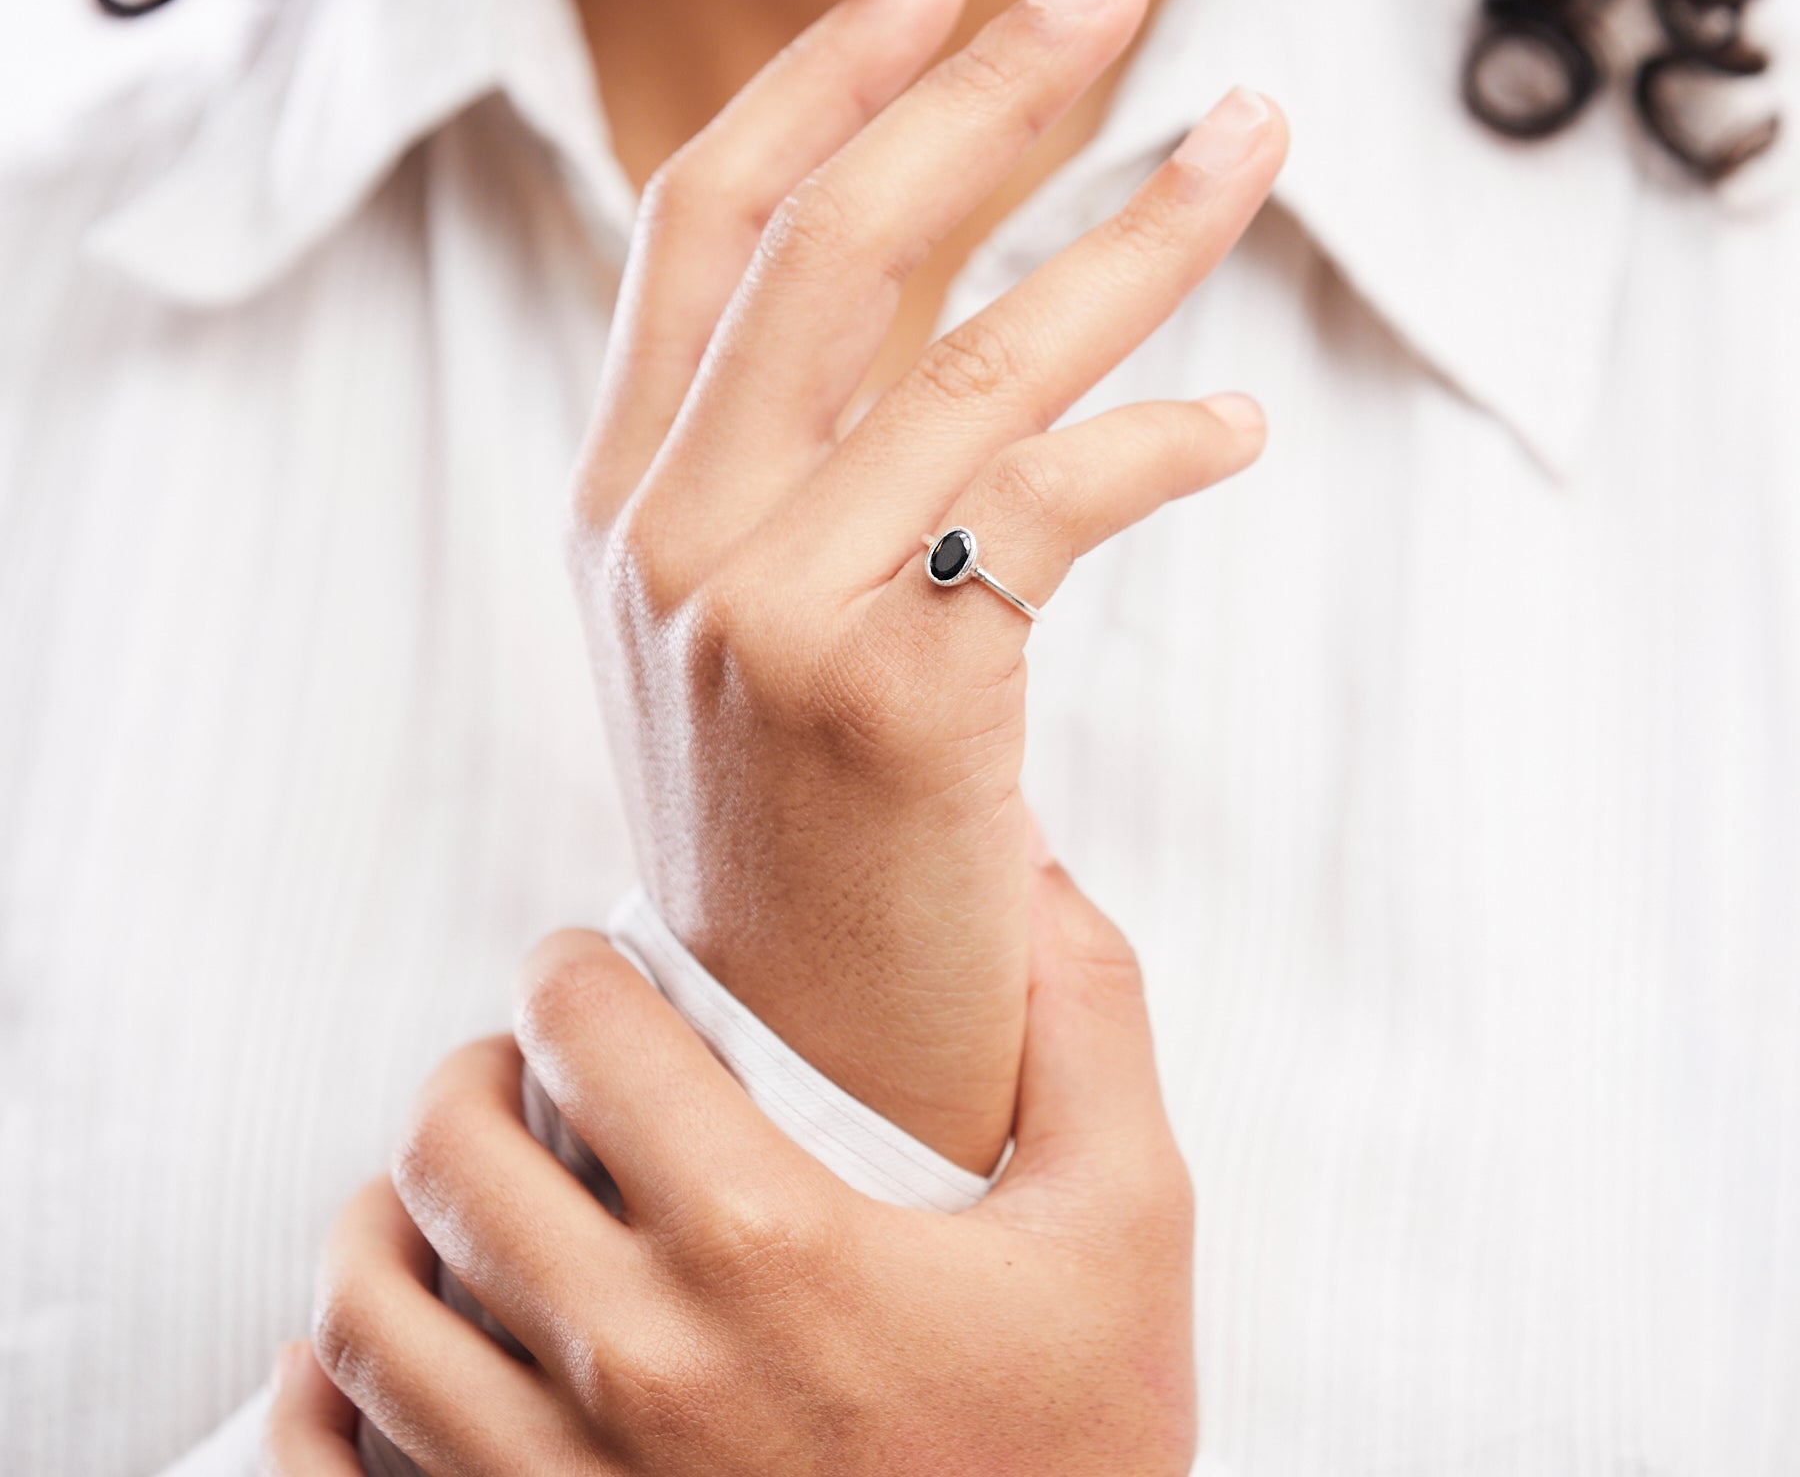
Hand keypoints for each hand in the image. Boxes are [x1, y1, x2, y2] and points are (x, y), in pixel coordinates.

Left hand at [292, 851, 1195, 1475]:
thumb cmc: (1082, 1449)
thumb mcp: (1130, 1220)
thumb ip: (1088, 1012)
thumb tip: (1026, 847)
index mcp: (770, 1243)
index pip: (581, 1031)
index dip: (573, 972)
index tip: (591, 970)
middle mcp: (638, 1365)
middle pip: (450, 1146)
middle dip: (477, 1071)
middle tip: (527, 1067)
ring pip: (369, 1301)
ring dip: (392, 1207)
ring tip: (458, 1183)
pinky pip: (341, 1469)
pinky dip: (320, 1392)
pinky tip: (377, 1341)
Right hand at [570, 0, 1284, 1169]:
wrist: (795, 1059)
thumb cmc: (792, 829)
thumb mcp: (732, 631)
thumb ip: (771, 468)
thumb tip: (926, 307)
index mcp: (620, 504)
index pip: (698, 227)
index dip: (816, 80)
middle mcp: (669, 540)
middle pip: (834, 242)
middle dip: (984, 86)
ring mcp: (765, 613)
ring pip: (975, 354)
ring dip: (1137, 228)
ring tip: (1251, 132)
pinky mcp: (893, 697)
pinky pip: (1052, 503)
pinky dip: (1163, 444)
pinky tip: (1233, 429)